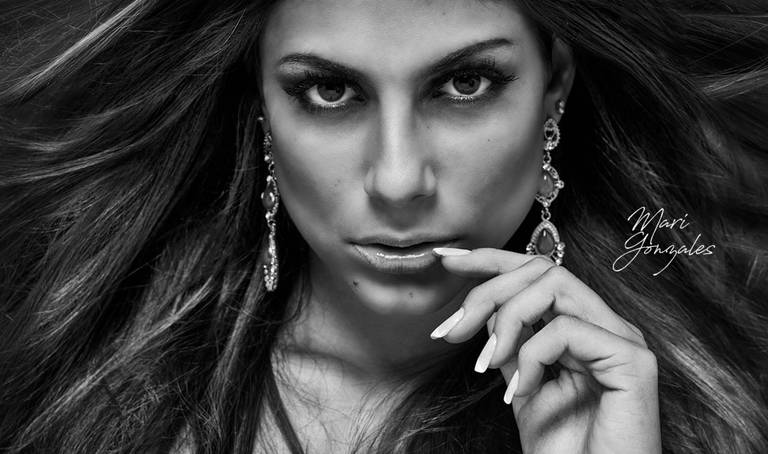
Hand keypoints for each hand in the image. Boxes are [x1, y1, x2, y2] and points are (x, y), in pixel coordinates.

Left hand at [430, 248, 660, 453]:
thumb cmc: (564, 448)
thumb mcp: (521, 384)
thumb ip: (511, 345)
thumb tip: (483, 311)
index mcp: (584, 325)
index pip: (538, 271)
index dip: (492, 259)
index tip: (447, 261)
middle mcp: (606, 324)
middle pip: (542, 269)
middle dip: (487, 292)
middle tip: (452, 331)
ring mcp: (623, 339)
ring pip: (554, 284)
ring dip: (506, 319)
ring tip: (486, 363)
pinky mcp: (633, 361)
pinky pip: (567, 329)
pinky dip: (532, 356)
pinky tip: (521, 391)